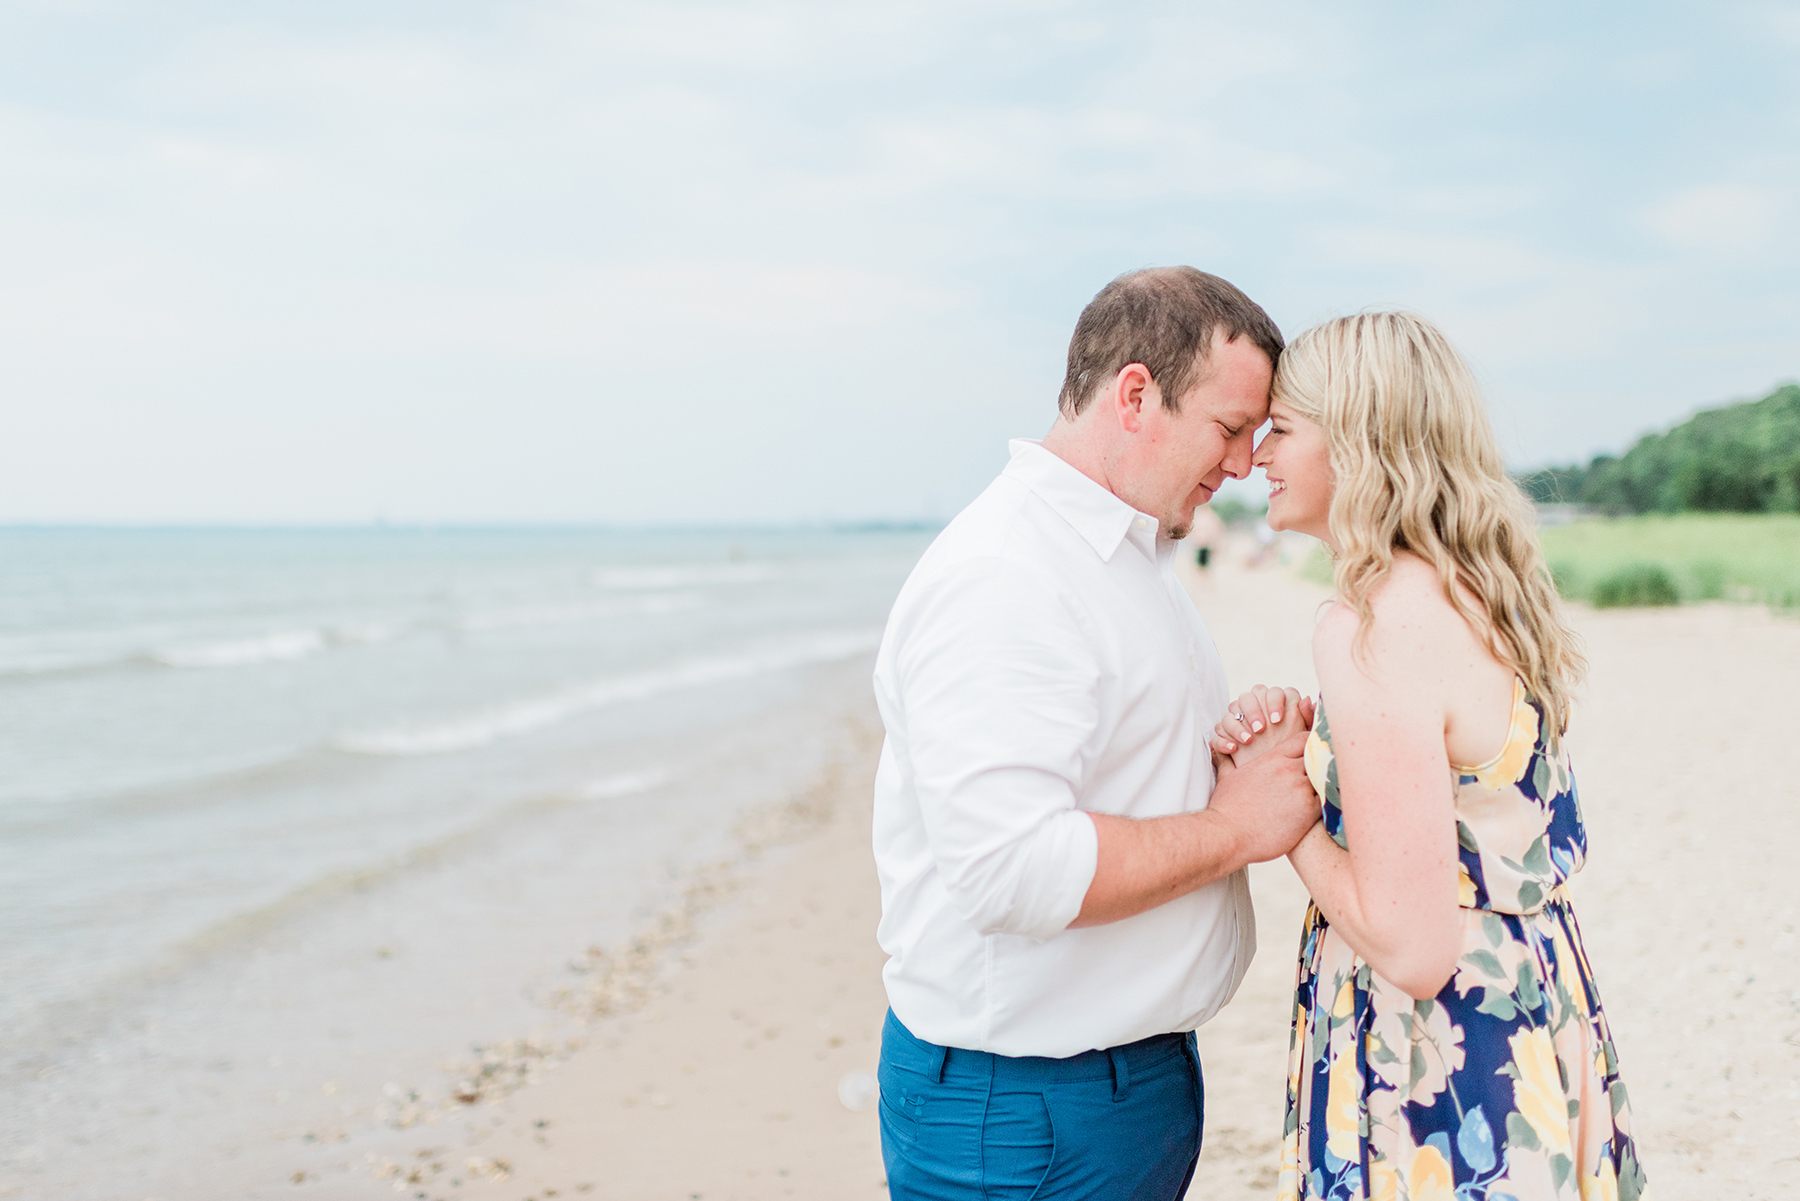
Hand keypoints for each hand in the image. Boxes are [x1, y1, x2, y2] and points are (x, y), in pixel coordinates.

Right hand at [1204, 739, 1320, 863]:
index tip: (1309, 756)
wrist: (1228, 834)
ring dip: (1322, 785)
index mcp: (1272, 759)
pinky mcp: (1308, 811)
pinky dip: (1324, 803)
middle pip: (1317, 757)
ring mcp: (1300, 790)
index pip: (1303, 740)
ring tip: (1317, 794)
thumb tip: (1220, 751)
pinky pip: (1326, 800)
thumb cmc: (1226, 809)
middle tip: (1317, 775)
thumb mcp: (1227, 777)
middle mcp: (1289, 770)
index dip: (1308, 747)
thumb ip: (1229, 760)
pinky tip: (1315, 810)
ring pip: (1324, 779)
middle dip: (1318, 765)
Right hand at [1209, 686, 1313, 766]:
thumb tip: (1307, 700)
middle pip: (1247, 697)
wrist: (1272, 788)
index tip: (1277, 720)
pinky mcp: (1224, 739)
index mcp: (1273, 708)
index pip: (1271, 692)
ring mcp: (1237, 725)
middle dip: (1253, 711)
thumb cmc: (1291, 760)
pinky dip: (1223, 741)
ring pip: (1229, 713)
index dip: (1274, 702)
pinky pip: (1217, 733)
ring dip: (1237, 726)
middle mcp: (1254, 713)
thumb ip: (1306, 719)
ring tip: (1248, 741)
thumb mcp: (1300, 740)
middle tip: (1260, 729)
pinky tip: (1233, 749)